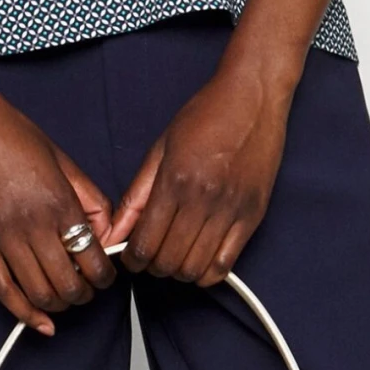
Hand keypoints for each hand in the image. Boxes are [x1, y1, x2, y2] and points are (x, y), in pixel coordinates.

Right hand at [0, 83, 117, 334]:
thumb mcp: (62, 159)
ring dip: (58, 305)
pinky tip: (39, 322)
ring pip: (39, 294)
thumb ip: (88, 197)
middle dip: (84, 294)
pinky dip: (25, 314)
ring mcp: (2, 236)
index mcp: (58, 201)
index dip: (105, 276)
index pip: (93, 258)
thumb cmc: (12, 133)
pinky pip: (4, 291)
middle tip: (86, 288)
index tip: (104, 274)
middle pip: (68, 284)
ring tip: (64, 297)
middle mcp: (32, 224)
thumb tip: (104, 232)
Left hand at [108, 61, 292, 287]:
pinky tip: (199, 258)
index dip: (131, 259)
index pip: (145, 243)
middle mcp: (203, 199)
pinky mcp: (253, 215)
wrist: (252, 96)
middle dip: (152, 267)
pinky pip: (226, 264)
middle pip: (168, 262)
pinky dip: (207, 272)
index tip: (130, 256)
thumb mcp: (161, 148)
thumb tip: (115, 232)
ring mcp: (231, 210)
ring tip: (175, 255)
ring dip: (179, 272)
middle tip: (151, 255)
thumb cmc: (205, 115)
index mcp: (175, 180)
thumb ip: (137, 195)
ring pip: (196, 269)